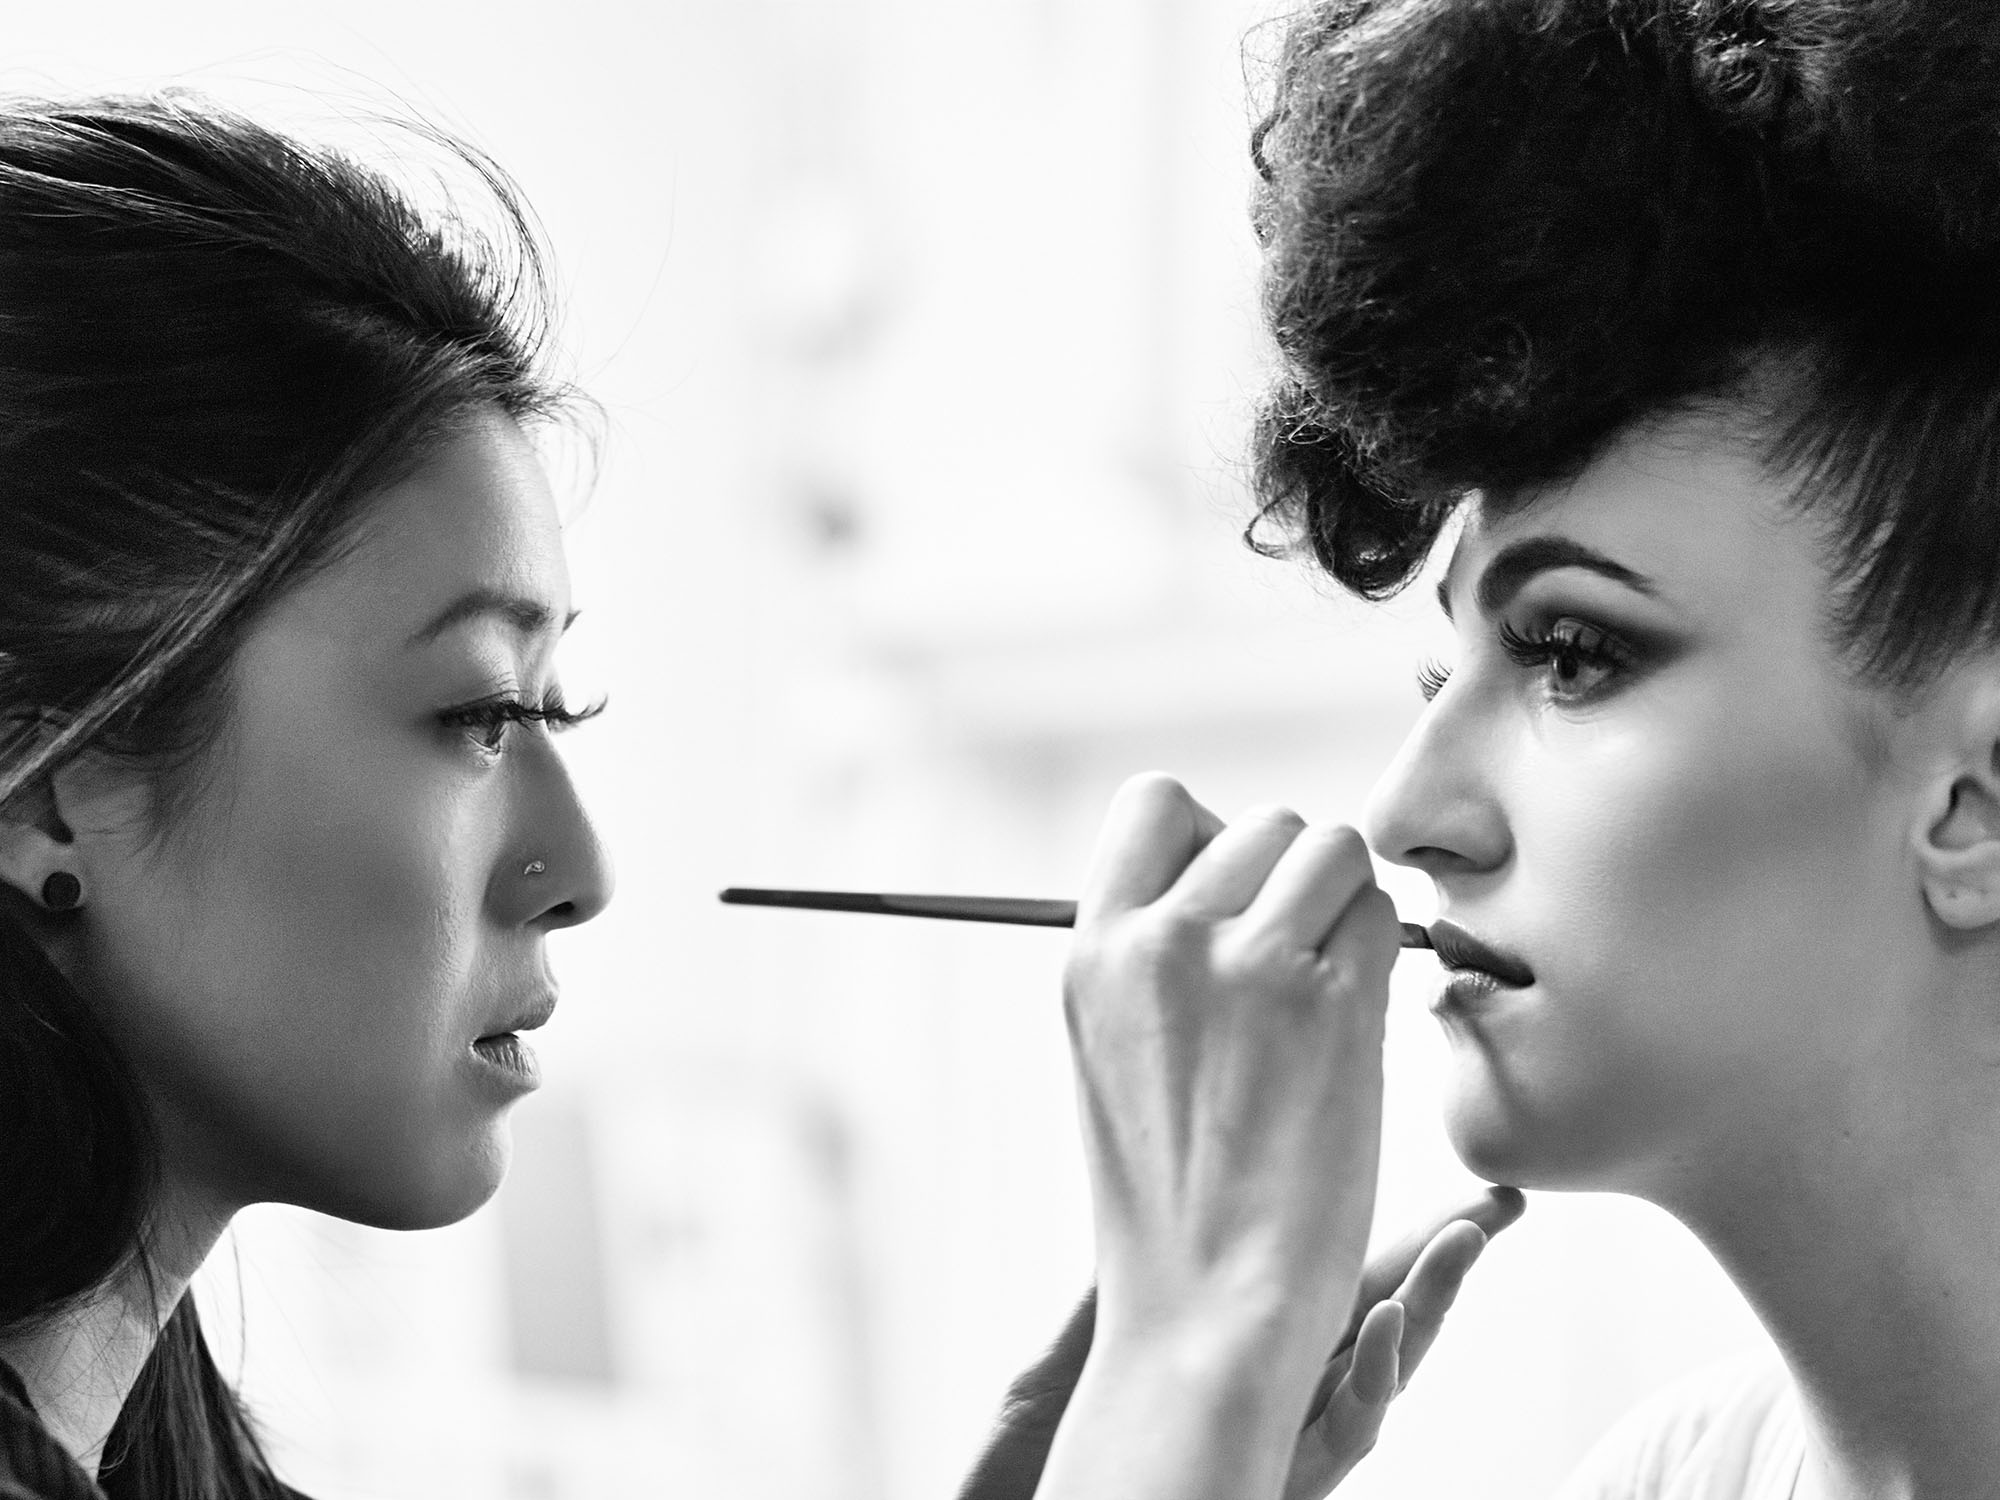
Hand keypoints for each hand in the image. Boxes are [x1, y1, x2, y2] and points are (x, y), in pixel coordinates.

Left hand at [951, 1190, 1524, 1499]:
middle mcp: (1277, 1410)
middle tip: (1496, 1208)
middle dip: (1441, 1269)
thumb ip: (1114, 1298)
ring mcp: (1284, 1453)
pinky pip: (1340, 1436)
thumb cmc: (1040, 1462)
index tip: (1438, 1190)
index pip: (1334, 1292)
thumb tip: (1141, 1212)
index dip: (1391, 1244)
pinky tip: (1381, 1321)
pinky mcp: (1281, 1488)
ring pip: (1380, 1380)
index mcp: (1242, 1364)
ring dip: (1423, 1308)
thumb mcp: (1071, 1360)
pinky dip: (1367, 1376)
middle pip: (1381, 1329)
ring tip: (1458, 1243)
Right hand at [1062, 773, 1400, 1422]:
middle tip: (1298, 966)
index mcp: (1093, 951)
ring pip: (1333, 851)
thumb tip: (1233, 868)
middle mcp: (1158, 941)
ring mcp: (1243, 966)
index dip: (1213, 836)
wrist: (1210, 1305)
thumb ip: (1152, 949)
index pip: (1156, 801)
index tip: (1236, 901)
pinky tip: (1354, 1030)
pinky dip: (1384, 960)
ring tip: (1327, 993)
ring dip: (1348, 910)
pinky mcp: (1326, 1005)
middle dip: (1296, 880)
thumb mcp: (1112, 1049)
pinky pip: (1382, 917)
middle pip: (1265, 823)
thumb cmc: (1175, 1192)